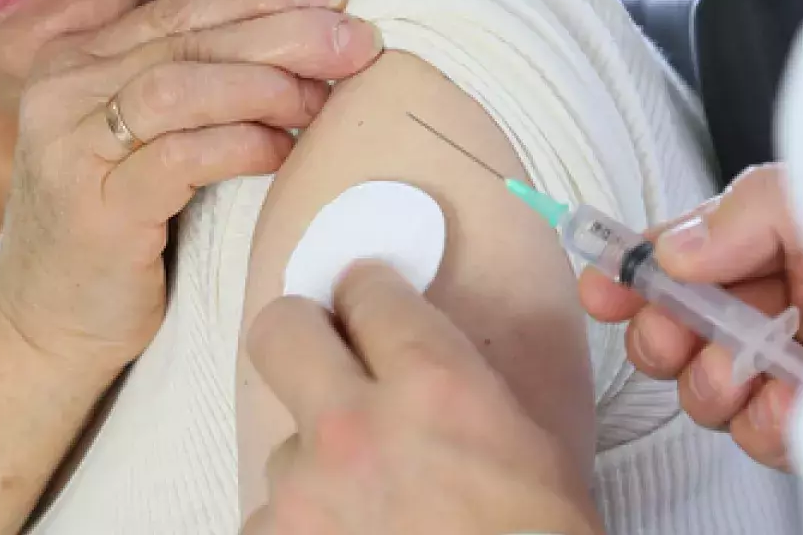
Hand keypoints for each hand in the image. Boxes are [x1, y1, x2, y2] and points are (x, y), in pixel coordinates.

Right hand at [0, 0, 382, 367]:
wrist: (43, 326)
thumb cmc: (114, 232)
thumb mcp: (142, 144)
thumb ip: (194, 92)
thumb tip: (310, 48)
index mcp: (77, 62)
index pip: (183, 11)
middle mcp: (64, 91)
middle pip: (189, 41)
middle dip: (283, 34)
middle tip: (356, 42)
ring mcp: (71, 149)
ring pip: (179, 86)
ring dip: (265, 86)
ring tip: (324, 101)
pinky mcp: (92, 209)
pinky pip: (178, 158)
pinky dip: (240, 145)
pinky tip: (284, 151)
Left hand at [243, 261, 601, 534]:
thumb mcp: (529, 452)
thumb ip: (458, 388)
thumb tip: (408, 352)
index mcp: (436, 388)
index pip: (368, 291)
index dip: (368, 295)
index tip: (367, 302)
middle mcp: (356, 427)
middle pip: (281, 329)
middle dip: (304, 334)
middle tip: (326, 355)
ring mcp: (305, 494)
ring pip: (283, 445)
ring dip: (318, 469)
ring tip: (371, 513)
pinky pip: (273, 517)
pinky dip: (305, 532)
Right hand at [579, 163, 802, 469]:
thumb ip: (737, 213)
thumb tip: (667, 253)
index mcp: (759, 245)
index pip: (669, 262)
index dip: (624, 277)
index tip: (600, 291)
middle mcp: (765, 307)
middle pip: (668, 333)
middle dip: (660, 335)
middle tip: (682, 331)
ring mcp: (785, 366)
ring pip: (701, 391)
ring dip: (710, 383)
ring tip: (751, 366)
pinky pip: (756, 435)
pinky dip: (762, 422)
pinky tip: (789, 398)